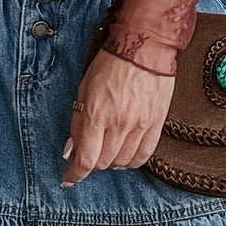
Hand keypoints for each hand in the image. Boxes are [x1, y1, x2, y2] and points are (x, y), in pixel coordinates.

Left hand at [61, 49, 174, 185]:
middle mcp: (119, 123)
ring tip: (108, 153)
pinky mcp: (156, 123)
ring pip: (124, 162)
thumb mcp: (84, 89)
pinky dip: (132, 161)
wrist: (145, 47)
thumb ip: (78, 122)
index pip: (86, 158)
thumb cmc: (111, 63)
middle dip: (92, 163)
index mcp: (97, 114)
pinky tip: (125, 156)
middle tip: (89, 155)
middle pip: (104, 162)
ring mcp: (140, 125)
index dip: (75, 174)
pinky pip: (145, 154)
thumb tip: (72, 149)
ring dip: (112, 163)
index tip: (69, 179)